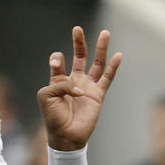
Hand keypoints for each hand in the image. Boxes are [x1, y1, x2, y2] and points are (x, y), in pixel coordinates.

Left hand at [37, 27, 121, 150]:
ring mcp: (87, 87)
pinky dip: (113, 67)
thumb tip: (76, 83)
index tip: (57, 64)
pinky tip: (117, 55)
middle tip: (77, 29)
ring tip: (105, 33)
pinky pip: (107, 78)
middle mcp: (74, 81)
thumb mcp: (46, 96)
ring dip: (100, 49)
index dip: (57, 60)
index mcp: (58, 80)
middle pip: (79, 57)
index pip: (58, 63)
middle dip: (79, 43)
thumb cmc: (52, 117)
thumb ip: (58, 83)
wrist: (65, 135)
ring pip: (96, 63)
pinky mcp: (98, 94)